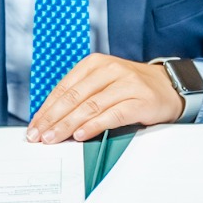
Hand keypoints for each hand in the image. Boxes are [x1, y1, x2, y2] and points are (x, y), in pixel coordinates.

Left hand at [27, 54, 183, 143]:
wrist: (168, 87)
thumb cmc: (131, 88)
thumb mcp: (104, 83)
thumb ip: (81, 96)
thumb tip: (51, 120)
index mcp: (95, 64)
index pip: (64, 88)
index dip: (46, 109)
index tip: (34, 126)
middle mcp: (110, 70)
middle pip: (74, 97)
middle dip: (52, 119)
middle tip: (39, 136)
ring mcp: (126, 84)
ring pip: (90, 106)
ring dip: (68, 125)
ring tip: (54, 138)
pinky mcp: (140, 100)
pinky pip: (113, 114)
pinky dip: (95, 125)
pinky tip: (81, 135)